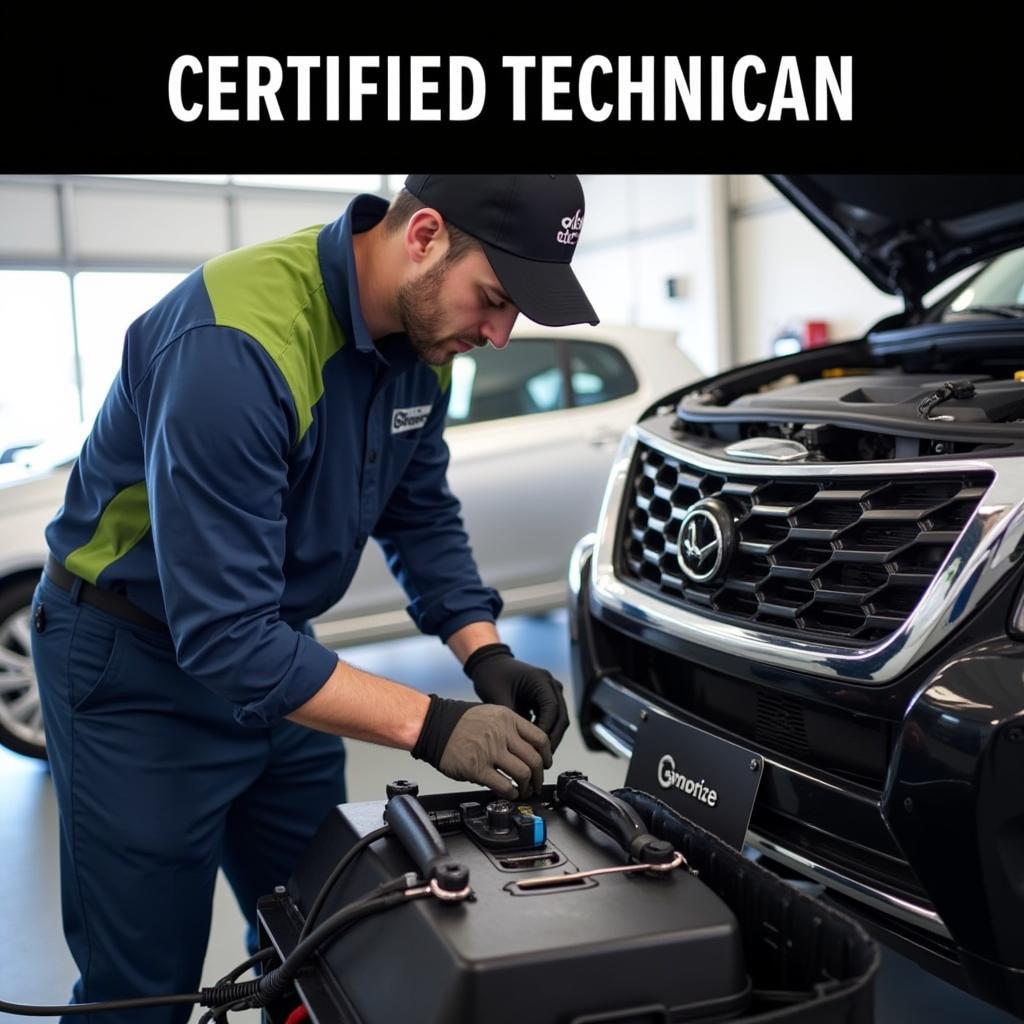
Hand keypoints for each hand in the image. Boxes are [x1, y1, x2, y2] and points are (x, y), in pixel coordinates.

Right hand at [411, 695, 551, 798]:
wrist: (433, 725)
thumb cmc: (459, 721)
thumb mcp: (491, 713)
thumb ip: (510, 728)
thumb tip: (527, 748)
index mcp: (508, 719)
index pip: (540, 739)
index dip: (547, 755)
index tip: (546, 764)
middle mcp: (502, 734)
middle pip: (534, 759)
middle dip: (539, 776)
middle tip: (536, 783)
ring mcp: (490, 751)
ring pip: (522, 773)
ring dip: (526, 787)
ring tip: (524, 791)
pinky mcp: (477, 769)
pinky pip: (503, 785)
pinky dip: (511, 793)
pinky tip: (510, 793)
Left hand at [463, 644, 569, 751]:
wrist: (490, 664)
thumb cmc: (492, 676)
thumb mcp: (499, 698)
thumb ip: (510, 719)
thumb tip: (517, 745)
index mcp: (541, 680)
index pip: (552, 710)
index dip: (546, 732)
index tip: (538, 751)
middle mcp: (550, 684)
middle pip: (560, 717)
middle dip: (552, 739)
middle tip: (542, 760)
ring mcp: (551, 690)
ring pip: (558, 720)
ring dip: (550, 738)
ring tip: (539, 758)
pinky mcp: (546, 698)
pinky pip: (551, 718)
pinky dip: (545, 732)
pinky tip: (535, 747)